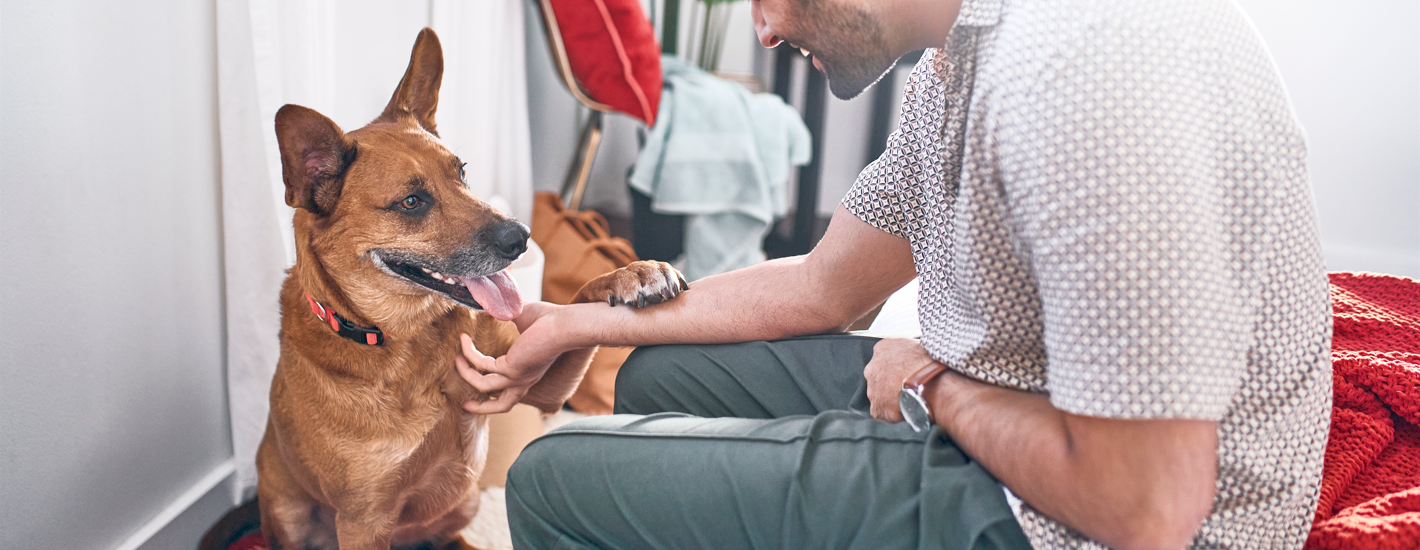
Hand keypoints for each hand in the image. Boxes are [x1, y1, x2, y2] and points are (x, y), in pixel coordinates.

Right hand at [455, 302, 569, 413]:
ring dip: (466, 373)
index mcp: (529, 372)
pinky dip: (469, 354)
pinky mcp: (511, 370)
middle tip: (465, 404)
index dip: (494, 390)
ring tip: (456, 359)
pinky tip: (464, 340)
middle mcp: (524, 379)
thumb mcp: (523, 319)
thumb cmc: (551, 320)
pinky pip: (481, 366)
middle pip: (502, 406)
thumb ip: (506, 316)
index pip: (511, 390)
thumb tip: (490, 304)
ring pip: (484, 387)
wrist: (566, 325)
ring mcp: (517, 377)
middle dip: (481, 407)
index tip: (479, 376)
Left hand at [863, 337, 939, 422]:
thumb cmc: (928, 364)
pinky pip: (883, 411)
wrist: (928, 385)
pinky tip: (908, 408)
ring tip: (911, 398)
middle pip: (879, 376)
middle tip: (908, 385)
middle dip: (891, 381)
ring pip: (880, 394)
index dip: (897, 365)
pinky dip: (893, 412)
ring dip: (892, 397)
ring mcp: (872, 390)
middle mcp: (871, 368)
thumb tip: (914, 353)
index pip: (885, 356)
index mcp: (882, 349)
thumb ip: (908, 349)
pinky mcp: (877, 409)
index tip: (907, 370)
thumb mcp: (918, 345)